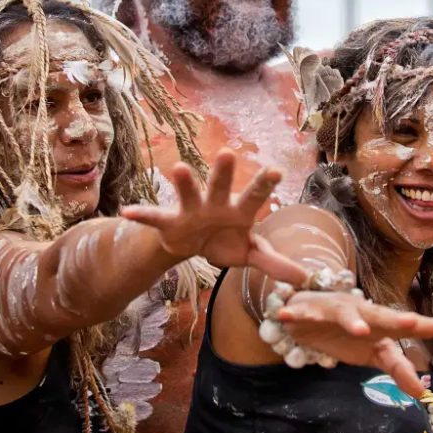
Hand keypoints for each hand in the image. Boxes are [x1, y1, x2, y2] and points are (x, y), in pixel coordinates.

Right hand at [122, 150, 309, 285]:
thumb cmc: (226, 242)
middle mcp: (215, 204)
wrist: (193, 246)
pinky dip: (141, 214)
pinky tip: (127, 212)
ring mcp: (191, 210)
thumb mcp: (249, 254)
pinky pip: (154, 217)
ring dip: (184, 182)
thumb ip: (273, 262)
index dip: (264, 184)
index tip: (276, 170)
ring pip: (188, 193)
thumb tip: (305, 278)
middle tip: (228, 153)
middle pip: (221, 186)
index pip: (255, 196)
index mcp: (239, 211)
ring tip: (178, 168)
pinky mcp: (169, 221)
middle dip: (223, 172)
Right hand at [276, 291, 432, 397]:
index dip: (429, 326)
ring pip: (344, 313)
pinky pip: (302, 314)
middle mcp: (360, 313)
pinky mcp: (309, 311)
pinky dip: (295, 315)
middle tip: (410, 324)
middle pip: (380, 316)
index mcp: (379, 325)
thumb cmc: (348, 332)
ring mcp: (334, 309)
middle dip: (394, 319)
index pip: (407, 326)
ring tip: (360, 329)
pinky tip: (287, 317)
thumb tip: (422, 394)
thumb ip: (397, 369)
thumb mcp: (373, 352)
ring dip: (351, 319)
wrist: (311, 310)